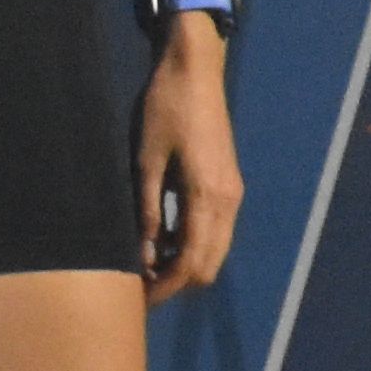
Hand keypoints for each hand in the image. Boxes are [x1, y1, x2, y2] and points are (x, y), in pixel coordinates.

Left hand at [137, 22, 244, 303]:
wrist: (194, 70)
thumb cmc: (164, 108)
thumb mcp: (145, 160)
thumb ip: (148, 211)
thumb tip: (144, 256)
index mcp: (208, 196)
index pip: (192, 263)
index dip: (166, 288)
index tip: (138, 299)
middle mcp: (228, 200)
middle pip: (209, 266)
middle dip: (176, 283)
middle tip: (139, 287)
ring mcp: (232, 192)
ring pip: (215, 251)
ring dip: (185, 265)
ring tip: (146, 266)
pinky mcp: (228, 184)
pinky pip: (215, 230)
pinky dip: (192, 244)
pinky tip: (163, 239)